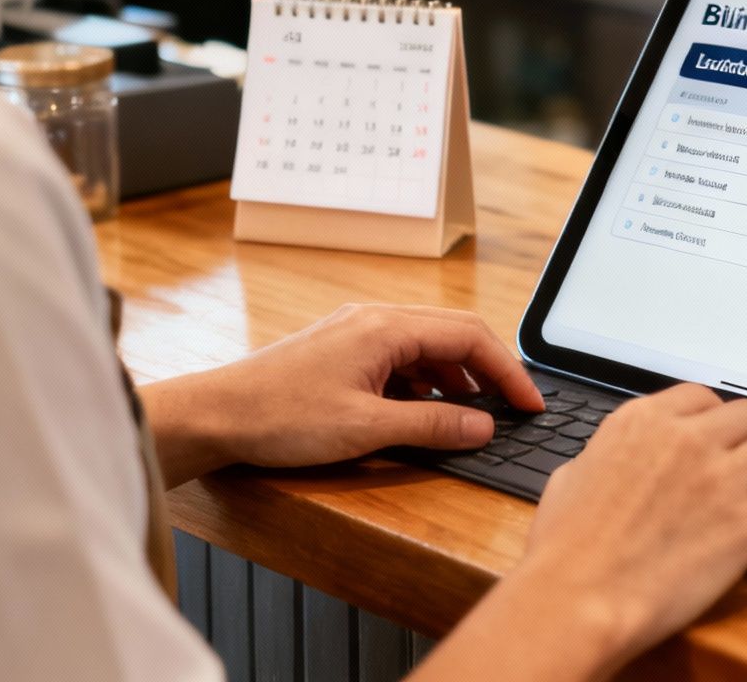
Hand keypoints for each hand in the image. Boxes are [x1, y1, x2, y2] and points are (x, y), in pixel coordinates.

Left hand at [142, 304, 544, 481]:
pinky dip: (423, 383)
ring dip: (455, 379)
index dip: (508, 372)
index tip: (530, 403)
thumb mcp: (367, 428)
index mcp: (386, 327)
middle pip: (452, 334)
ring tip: (470, 417)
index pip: (470, 336)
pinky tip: (422, 413)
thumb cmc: (280, 417)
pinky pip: (399, 357)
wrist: (216, 414)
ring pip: (426, 346)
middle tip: (513, 409)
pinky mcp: (341, 350)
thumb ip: (433, 425)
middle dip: (488, 372)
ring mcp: (356, 332)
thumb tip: (484, 427)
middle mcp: (374, 318)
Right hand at [520, 385, 746, 664]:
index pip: (701, 397)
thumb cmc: (565, 550)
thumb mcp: (571, 478)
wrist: (577, 597)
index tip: (722, 439)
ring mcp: (720, 478)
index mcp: (642, 422)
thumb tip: (613, 462)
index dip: (718, 420)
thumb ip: (605, 456)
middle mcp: (686, 438)